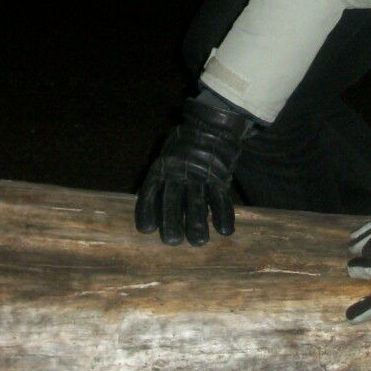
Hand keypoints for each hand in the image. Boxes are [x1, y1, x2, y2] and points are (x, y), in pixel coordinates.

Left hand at [135, 97, 254, 245]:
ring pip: (197, 202)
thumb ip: (159, 182)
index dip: (147, 210)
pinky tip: (224, 231)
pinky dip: (224, 215)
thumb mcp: (164, 159)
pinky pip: (221, 198)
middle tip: (172, 241)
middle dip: (172, 221)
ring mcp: (200, 175)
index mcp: (161, 168)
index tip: (146, 229)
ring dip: (197, 223)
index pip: (150, 191)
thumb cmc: (182, 150)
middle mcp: (179, 173)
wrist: (211, 128)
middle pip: (173, 199)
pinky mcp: (219, 178)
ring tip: (198, 241)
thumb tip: (150, 212)